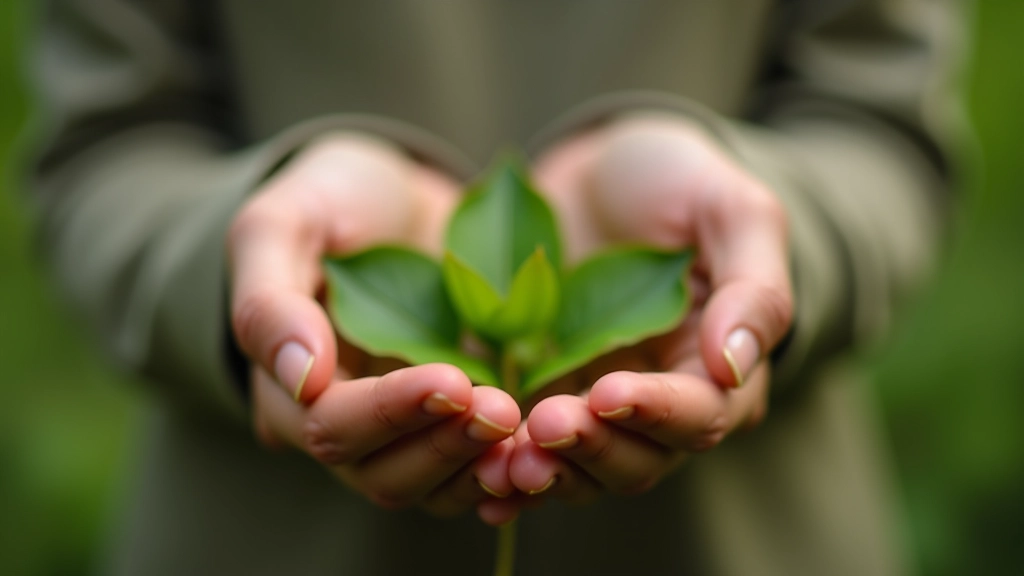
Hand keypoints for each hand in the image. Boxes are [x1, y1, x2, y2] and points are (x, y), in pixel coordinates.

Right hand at [227, 133, 519, 520]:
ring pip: (431, 487)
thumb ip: (270, 298)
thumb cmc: (332, 199)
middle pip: (381, 473)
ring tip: (524, 428)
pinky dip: (505, 468)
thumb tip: (299, 376)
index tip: (449, 381)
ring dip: (477, 466)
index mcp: (288, 386)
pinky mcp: (452, 426)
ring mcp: (401, 433)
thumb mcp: (284, 223)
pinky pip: (473, 472)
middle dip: (443, 446)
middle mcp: (343, 426)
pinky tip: (543, 445)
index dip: (387, 412)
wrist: (404, 197)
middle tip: (501, 409)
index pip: (330, 426)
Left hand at [508, 114, 792, 501]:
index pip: (700, 415)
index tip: (607, 392)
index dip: (656, 412)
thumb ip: (754, 287)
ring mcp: (593, 409)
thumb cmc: (676, 182)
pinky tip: (477, 480)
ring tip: (502, 464)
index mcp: (716, 369)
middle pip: (639, 460)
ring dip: (546, 476)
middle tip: (545, 424)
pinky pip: (526, 453)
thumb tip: (734, 367)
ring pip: (581, 471)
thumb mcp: (732, 210)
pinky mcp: (538, 399)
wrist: (596, 173)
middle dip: (593, 449)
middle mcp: (659, 405)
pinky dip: (506, 474)